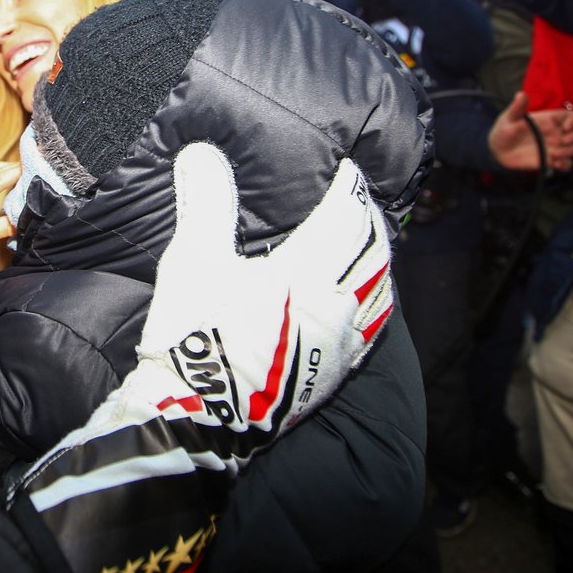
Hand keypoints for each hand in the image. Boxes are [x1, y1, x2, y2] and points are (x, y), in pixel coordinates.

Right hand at [8, 143, 393, 572]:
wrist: (196, 420)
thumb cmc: (194, 337)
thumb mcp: (192, 265)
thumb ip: (205, 206)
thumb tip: (203, 153)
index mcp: (307, 274)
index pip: (346, 216)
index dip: (348, 187)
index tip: (344, 168)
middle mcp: (338, 306)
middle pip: (374, 250)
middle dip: (368, 219)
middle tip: (356, 198)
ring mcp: (342, 344)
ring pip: (380, 289)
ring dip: (377, 258)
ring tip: (363, 242)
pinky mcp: (335, 373)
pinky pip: (371, 326)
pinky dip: (372, 299)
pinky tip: (359, 298)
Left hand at [489, 91, 572, 171]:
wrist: (497, 150)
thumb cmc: (504, 130)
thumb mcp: (509, 118)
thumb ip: (517, 108)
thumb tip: (521, 94)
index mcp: (550, 120)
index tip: (565, 128)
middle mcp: (556, 132)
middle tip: (562, 142)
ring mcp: (555, 147)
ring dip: (571, 152)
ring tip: (554, 155)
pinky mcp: (552, 160)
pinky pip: (568, 164)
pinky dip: (566, 165)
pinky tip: (555, 164)